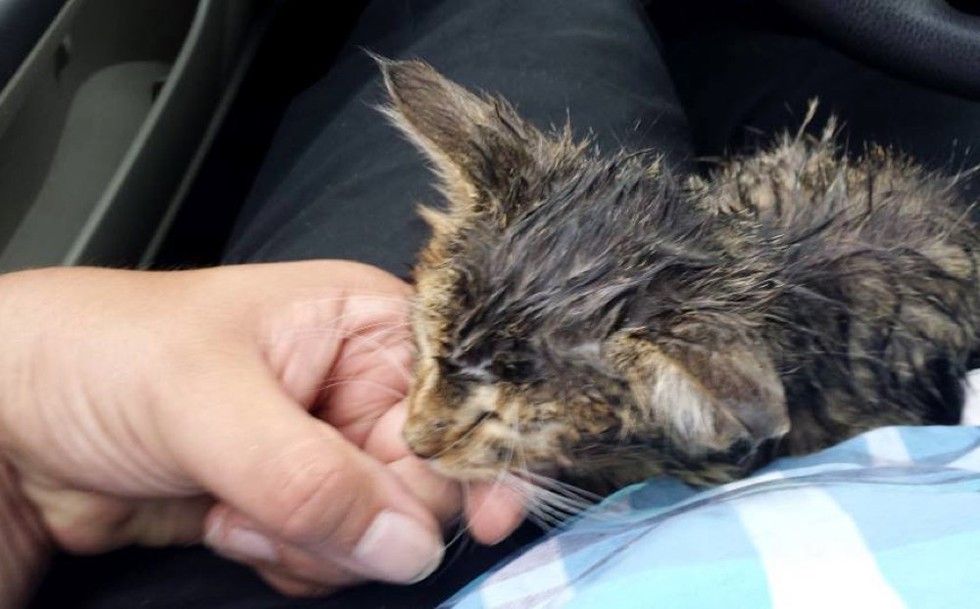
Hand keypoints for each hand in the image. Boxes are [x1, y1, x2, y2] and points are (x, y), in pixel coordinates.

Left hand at [0, 261, 524, 599]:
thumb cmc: (108, 355)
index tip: (486, 519)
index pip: (459, 394)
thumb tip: (409, 542)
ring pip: (384, 529)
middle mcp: (362, 384)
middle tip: (289, 510)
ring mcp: (331, 449)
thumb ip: (308, 474)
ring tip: (237, 508)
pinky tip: (231, 526)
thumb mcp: (207, 401)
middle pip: (428, 476)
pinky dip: (294, 560)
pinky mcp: (299, 502)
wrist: (19, 417)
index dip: (478, 453)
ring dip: (316, 542)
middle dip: (366, 512)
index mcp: (365, 325)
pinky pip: (337, 555)